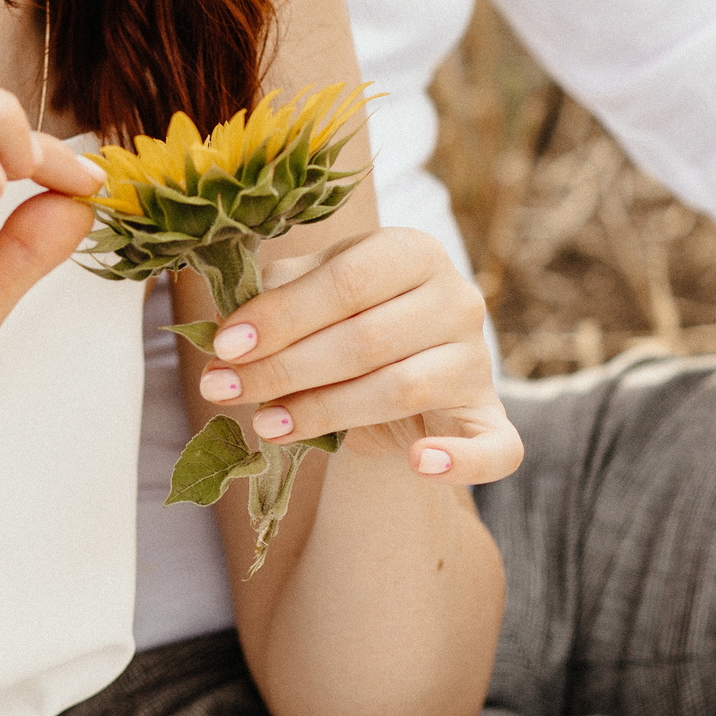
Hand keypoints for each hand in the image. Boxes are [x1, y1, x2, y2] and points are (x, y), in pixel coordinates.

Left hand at [190, 228, 522, 484]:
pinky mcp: (489, 418)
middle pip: (366, 338)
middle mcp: (457, 298)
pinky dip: (461, 460)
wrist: (394, 386)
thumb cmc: (343, 327)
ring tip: (265, 425)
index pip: (347, 280)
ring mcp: (478, 360)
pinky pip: (493, 446)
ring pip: (402, 389)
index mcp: (413, 251)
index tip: (224, 345)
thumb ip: (275, 298)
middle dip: (285, 368)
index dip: (282, 315)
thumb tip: (223, 324)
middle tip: (222, 390)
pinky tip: (420, 463)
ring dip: (326, 411)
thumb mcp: (310, 298)